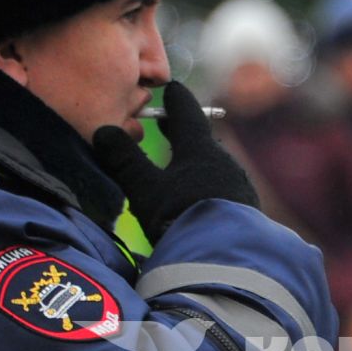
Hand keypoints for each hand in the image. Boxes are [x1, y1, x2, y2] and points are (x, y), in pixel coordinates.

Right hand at [93, 82, 259, 240]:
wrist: (227, 260)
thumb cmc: (181, 217)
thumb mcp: (145, 190)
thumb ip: (124, 160)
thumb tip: (104, 131)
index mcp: (200, 148)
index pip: (187, 113)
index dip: (175, 100)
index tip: (171, 90)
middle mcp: (224, 161)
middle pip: (201, 141)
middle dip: (183, 134)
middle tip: (168, 129)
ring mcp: (240, 187)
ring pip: (213, 167)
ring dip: (196, 164)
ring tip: (180, 170)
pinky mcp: (247, 211)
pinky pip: (223, 189)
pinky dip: (208, 187)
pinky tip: (201, 201)